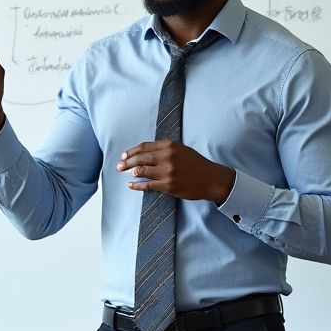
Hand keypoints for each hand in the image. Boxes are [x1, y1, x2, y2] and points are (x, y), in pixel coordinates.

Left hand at [117, 140, 234, 203]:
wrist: (211, 179)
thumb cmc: (196, 164)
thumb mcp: (182, 150)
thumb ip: (165, 149)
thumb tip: (145, 153)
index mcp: (170, 146)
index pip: (145, 146)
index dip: (132, 151)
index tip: (124, 155)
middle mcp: (167, 157)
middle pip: (140, 158)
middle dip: (126, 161)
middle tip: (119, 165)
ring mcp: (167, 171)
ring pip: (142, 170)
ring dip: (130, 171)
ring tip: (124, 173)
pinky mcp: (168, 185)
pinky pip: (147, 185)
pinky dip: (136, 185)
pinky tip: (130, 185)